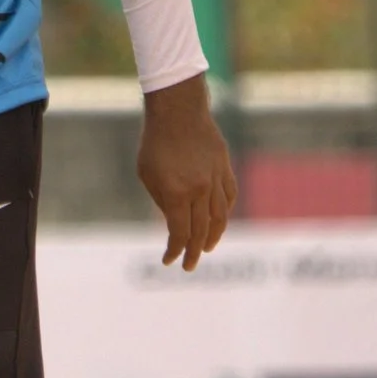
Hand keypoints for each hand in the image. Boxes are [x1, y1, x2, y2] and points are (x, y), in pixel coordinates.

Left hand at [137, 74, 236, 270]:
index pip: (180, 233)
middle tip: (189, 266)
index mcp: (177, 194)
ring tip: (206, 248)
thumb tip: (174, 223)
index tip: (169, 261)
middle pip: (201, 231)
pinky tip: (218, 222)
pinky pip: (229, 197)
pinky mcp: (224, 169)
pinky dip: (224, 213)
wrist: (178, 112)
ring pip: (219, 217)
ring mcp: (215, 180)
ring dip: (213, 237)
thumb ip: (163, 201)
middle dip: (194, 252)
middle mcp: (200, 191)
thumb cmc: (155, 143)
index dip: (175, 250)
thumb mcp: (148, 175)